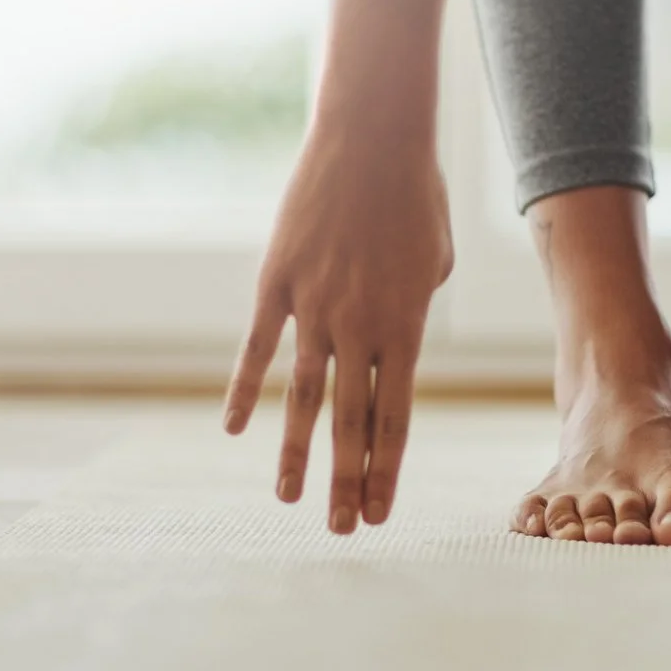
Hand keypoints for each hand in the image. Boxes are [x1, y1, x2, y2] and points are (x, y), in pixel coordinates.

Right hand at [222, 131, 453, 533]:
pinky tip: (235, 429)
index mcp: (406, 329)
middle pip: (352, 425)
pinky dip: (244, 390)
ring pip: (303, 399)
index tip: (379, 514)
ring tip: (290, 501)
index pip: (395, 420)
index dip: (385, 472)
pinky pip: (257, 349)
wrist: (372, 139)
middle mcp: (358, 328)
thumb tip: (394, 337)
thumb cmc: (415, 195)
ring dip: (297, 455)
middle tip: (342, 531)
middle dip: (347, 484)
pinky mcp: (276, 283)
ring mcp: (312, 308)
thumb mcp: (435, 261)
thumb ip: (415, 308)